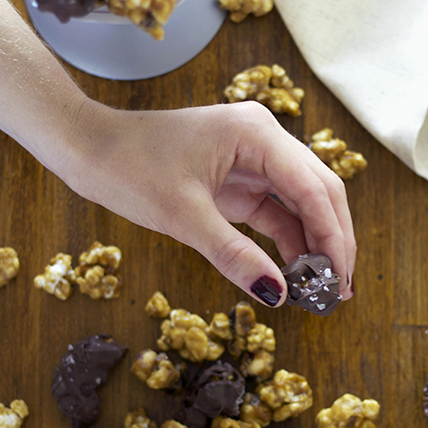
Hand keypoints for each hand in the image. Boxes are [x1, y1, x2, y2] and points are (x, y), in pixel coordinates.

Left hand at [66, 99, 355, 306]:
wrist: (89, 149)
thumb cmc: (129, 168)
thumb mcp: (183, 216)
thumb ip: (233, 254)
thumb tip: (276, 294)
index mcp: (256, 134)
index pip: (313, 188)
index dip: (332, 236)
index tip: (338, 279)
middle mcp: (263, 141)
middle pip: (319, 193)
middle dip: (333, 241)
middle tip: (338, 289)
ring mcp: (254, 160)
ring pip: (302, 204)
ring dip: (314, 244)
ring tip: (321, 290)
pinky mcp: (240, 180)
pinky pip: (276, 212)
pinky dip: (288, 242)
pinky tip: (295, 274)